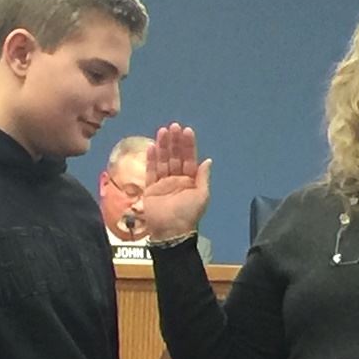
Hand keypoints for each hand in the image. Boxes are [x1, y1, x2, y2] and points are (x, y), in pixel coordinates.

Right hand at [142, 123, 212, 240]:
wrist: (170, 231)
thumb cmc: (188, 214)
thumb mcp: (201, 196)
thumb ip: (202, 177)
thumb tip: (208, 160)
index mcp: (190, 181)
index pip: (189, 158)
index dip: (188, 145)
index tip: (187, 131)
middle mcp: (177, 179)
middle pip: (175, 156)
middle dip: (174, 141)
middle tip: (173, 126)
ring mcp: (163, 183)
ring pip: (163, 160)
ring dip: (163, 146)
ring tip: (162, 131)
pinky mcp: (151, 188)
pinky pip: (151, 171)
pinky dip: (151, 159)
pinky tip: (152, 146)